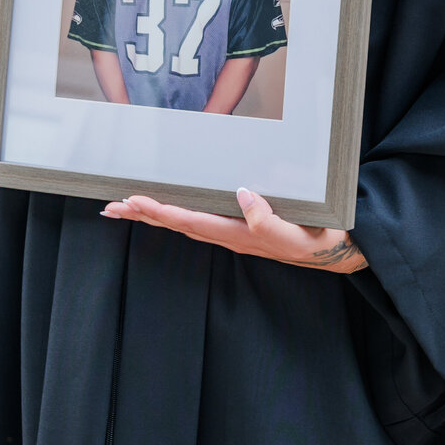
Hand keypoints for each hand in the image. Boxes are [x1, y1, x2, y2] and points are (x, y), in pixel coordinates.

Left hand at [100, 187, 368, 273]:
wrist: (334, 250)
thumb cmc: (314, 240)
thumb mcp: (293, 232)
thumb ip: (267, 217)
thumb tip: (243, 194)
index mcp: (236, 234)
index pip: (187, 220)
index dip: (158, 210)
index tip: (131, 201)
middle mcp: (229, 235)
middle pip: (177, 224)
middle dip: (143, 215)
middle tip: (111, 208)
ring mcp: (234, 234)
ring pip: (185, 223)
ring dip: (155, 216)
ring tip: (129, 208)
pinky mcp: (242, 228)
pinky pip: (200, 221)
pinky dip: (178, 215)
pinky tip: (171, 212)